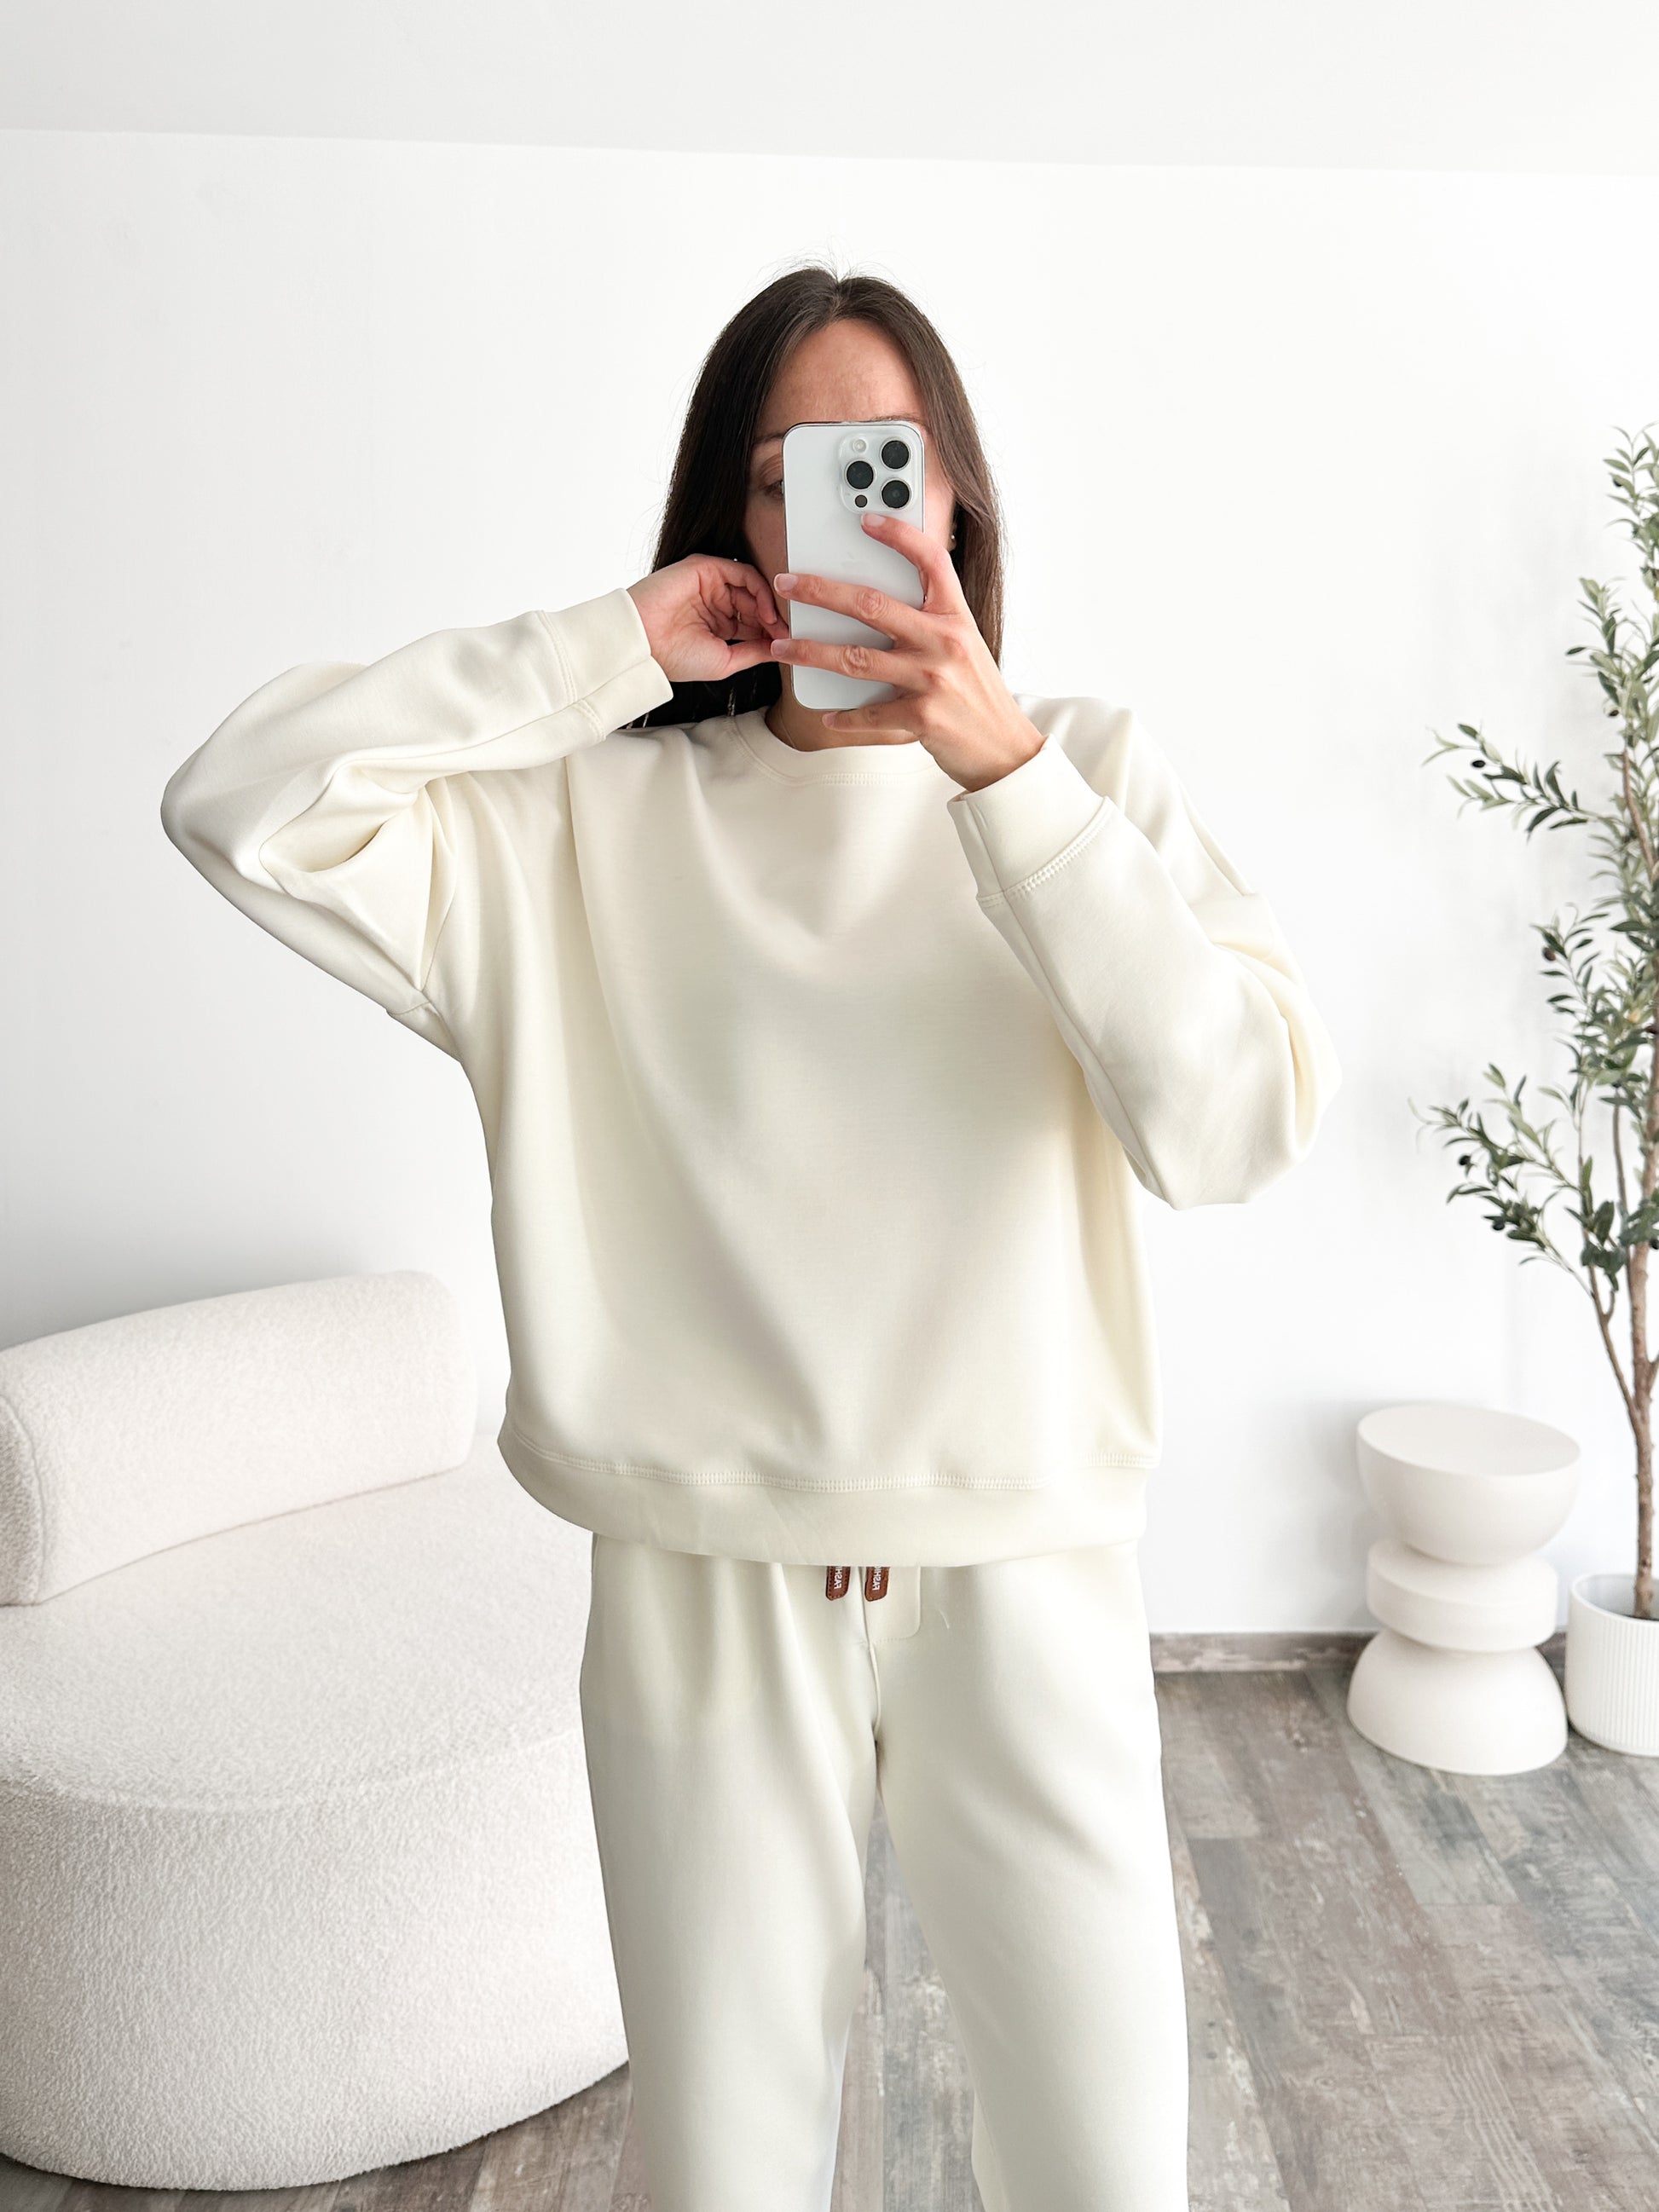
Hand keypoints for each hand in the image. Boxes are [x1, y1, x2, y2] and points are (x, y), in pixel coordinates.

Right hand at [627, 556, 788, 684]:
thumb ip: (753, 652)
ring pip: (752, 587)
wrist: (645, 644)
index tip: (789, 645)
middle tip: (789, 634)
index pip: (753, 623)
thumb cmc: (675, 658)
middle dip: (774, 619)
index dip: (772, 633)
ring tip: (778, 624)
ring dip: (770, 605)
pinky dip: (759, 589)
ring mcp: (711, 584)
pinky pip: (742, 572)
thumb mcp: (725, 661)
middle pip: (756, 604)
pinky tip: (766, 610)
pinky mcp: (706, 568)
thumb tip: (781, 650)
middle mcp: (715, 602)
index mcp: (717, 624)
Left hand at [766, 513, 1044, 791]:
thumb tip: (880, 605)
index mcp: (956, 617)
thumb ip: (930, 622)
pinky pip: (869, 712)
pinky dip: (844, 716)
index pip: (931, 561)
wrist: (1004, 747)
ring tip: (783, 647)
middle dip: (821, 591)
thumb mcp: (965, 645)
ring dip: (811, 652)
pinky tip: (827, 714)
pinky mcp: (921, 716)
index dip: (899, 536)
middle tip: (787, 585)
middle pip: (871, 605)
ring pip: (856, 658)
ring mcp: (931, 678)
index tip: (866, 520)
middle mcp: (944, 641)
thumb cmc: (978, 693)